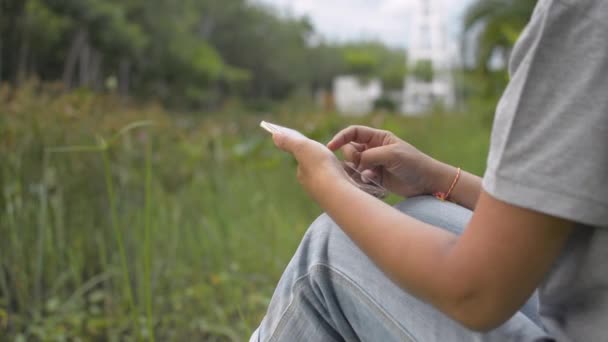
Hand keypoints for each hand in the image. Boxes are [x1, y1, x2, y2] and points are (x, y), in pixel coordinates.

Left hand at [271, 127, 349, 197]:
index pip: (303, 162)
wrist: (338, 191)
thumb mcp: (303, 147)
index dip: (309, 153)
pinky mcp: (339, 198)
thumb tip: (274, 135)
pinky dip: (342, 181)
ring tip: (340, 167)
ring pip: (328, 180)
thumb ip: (289, 142)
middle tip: (330, 156)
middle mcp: (312, 187)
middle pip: (315, 171)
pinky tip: (347, 178)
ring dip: (333, 173)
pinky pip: (340, 186)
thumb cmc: (320, 166)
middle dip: (321, 164)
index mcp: (302, 175)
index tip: (316, 149)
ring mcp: (326, 194)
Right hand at [327, 125, 441, 197]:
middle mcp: (373, 149)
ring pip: (353, 166)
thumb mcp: (392, 154)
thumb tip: (355, 163)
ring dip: (357, 172)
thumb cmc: (413, 163)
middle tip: (363, 167)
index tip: (330, 147)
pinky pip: (359, 178)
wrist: (427, 182)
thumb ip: (370, 155)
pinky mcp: (375, 178)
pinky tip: (374, 184)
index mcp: (378, 138)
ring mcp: (373, 164)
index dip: (341, 138)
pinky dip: (362, 181)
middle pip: (350, 150)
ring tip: (371, 178)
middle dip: (352, 159)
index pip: (353, 132)